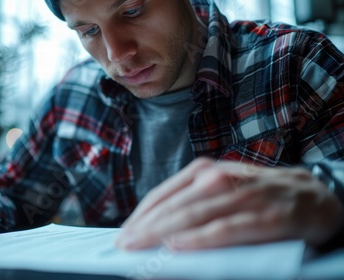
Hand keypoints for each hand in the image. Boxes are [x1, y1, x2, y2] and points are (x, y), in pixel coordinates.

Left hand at [116, 158, 343, 250]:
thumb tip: (158, 234)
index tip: (123, 234)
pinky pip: (224, 228)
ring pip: (193, 215)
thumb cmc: (256, 194)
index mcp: (204, 171)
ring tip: (140, 247)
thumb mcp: (221, 190)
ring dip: (162, 233)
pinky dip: (199, 238)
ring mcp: (241, 195)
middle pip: (173, 206)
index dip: (140, 215)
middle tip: (124, 246)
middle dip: (144, 227)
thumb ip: (191, 204)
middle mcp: (218, 178)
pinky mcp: (263, 215)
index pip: (162, 195)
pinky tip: (178, 246)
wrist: (312, 194)